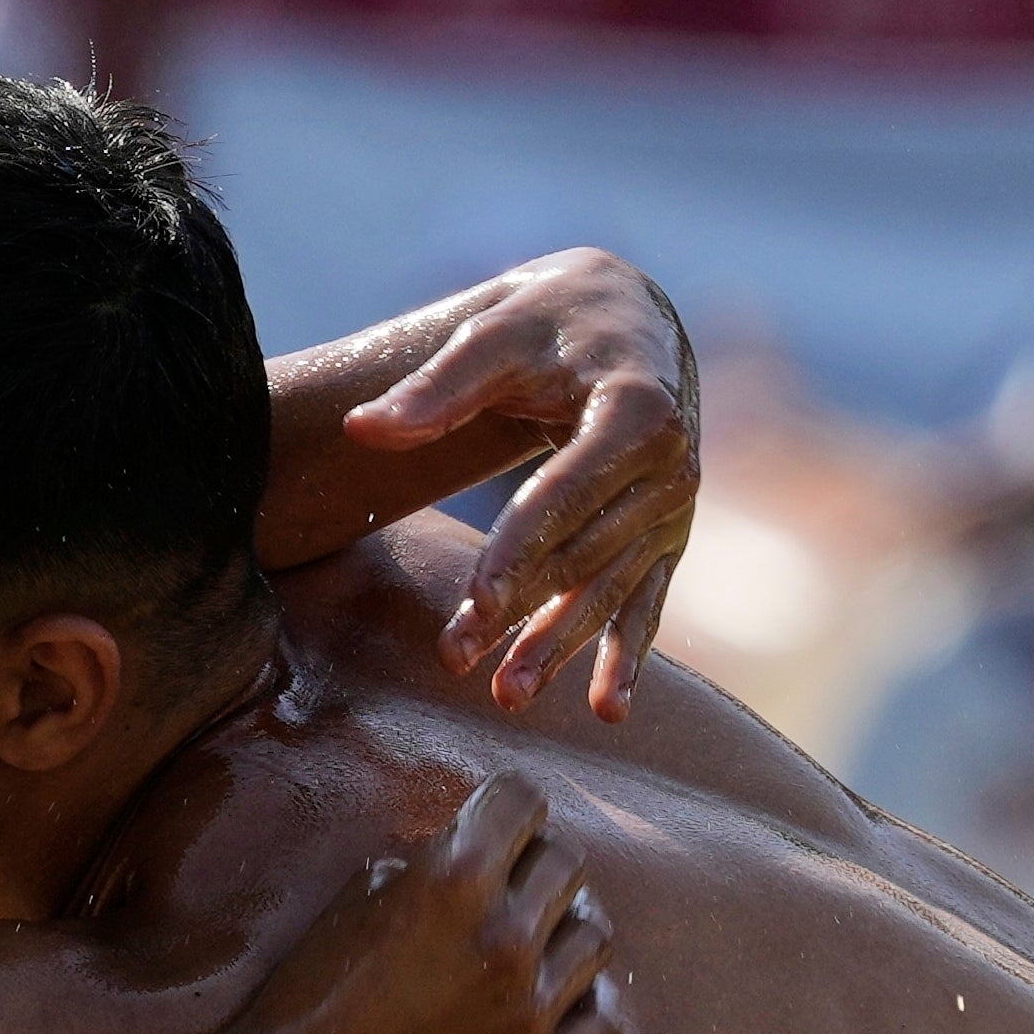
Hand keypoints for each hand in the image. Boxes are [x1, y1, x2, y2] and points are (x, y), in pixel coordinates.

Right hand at [250, 771, 621, 1033]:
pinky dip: (578, 1005)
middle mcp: (507, 938)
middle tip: (508, 884)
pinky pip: (601, 1021)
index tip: (503, 816)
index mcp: (453, 880)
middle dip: (533, 864)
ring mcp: (533, 1014)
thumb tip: (469, 852)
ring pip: (594, 937)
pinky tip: (547, 1006)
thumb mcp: (352, 903)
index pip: (522, 798)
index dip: (506, 803)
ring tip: (525, 949)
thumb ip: (422, 867)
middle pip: (567, 862)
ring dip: (560, 932)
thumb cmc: (310, 998)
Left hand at [347, 248, 697, 720]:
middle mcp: (671, 466)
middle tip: (455, 660)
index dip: (519, 551)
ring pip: (607, 590)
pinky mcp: (665, 535)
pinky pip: (646, 602)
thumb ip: (434, 388)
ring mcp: (672, 508)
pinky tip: (608, 710)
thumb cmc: (550, 326)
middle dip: (521, 612)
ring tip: (507, 698)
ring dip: (557, 646)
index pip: (566, 494)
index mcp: (636, 410)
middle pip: (581, 554)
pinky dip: (627, 655)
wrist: (625, 324)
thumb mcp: (494, 337)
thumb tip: (360, 429)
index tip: (476, 602)